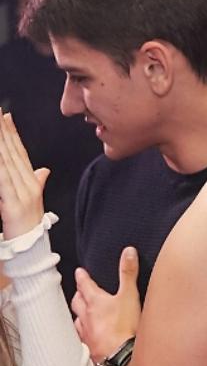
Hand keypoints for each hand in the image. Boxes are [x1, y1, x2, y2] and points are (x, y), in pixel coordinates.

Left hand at [0, 110, 48, 240]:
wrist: (33, 249)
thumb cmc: (30, 226)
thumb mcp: (34, 200)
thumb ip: (38, 181)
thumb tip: (43, 169)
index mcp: (32, 181)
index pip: (21, 152)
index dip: (12, 133)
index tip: (5, 116)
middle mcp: (29, 184)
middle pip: (13, 153)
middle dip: (3, 132)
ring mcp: (22, 193)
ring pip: (7, 163)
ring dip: (0, 144)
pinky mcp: (12, 204)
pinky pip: (3, 181)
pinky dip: (0, 166)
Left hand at [71, 246, 140, 361]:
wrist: (120, 357)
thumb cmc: (125, 327)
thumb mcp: (130, 295)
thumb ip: (128, 273)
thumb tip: (128, 251)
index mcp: (95, 301)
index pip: (84, 285)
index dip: (82, 277)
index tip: (79, 272)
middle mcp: (86, 316)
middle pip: (77, 302)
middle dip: (78, 294)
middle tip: (80, 291)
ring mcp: (85, 332)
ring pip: (76, 320)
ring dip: (78, 314)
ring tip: (82, 313)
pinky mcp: (88, 347)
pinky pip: (81, 337)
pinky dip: (82, 332)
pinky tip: (86, 335)